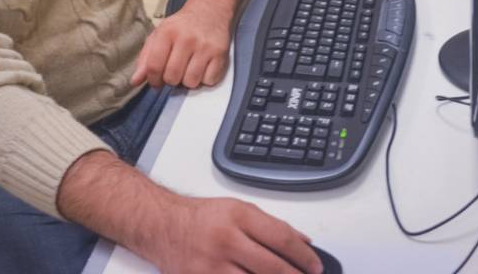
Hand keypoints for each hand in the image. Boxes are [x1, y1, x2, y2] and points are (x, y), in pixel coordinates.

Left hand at [131, 5, 231, 88]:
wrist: (210, 8)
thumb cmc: (183, 24)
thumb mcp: (160, 34)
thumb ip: (146, 58)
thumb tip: (136, 80)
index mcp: (167, 32)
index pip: (154, 66)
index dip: (153, 79)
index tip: (156, 80)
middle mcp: (186, 38)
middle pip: (172, 77)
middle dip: (171, 80)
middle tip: (174, 72)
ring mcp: (205, 46)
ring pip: (191, 82)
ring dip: (188, 81)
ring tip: (189, 68)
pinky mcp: (220, 53)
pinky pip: (209, 81)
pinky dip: (205, 79)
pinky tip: (202, 67)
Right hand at [150, 195, 322, 273]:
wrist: (162, 226)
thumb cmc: (202, 217)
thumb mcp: (240, 209)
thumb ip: (273, 226)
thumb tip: (303, 242)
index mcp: (239, 217)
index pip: (282, 238)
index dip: (304, 256)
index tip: (315, 266)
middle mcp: (226, 240)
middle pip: (271, 267)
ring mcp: (212, 265)